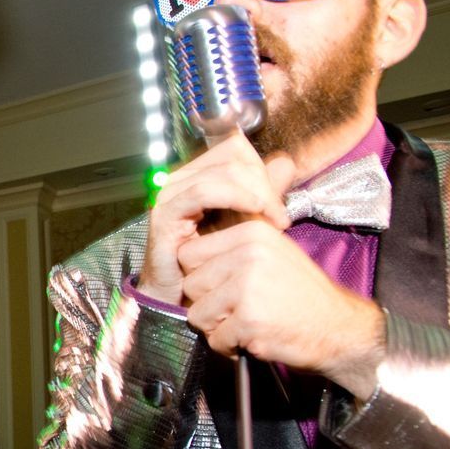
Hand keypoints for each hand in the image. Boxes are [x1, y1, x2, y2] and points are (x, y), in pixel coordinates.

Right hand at [137, 132, 293, 304]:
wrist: (184, 300)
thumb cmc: (212, 264)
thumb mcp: (246, 222)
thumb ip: (264, 192)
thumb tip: (285, 163)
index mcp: (196, 177)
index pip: (235, 148)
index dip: (262, 168)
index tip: (279, 204)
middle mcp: (179, 180)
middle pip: (232, 155)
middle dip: (264, 182)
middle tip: (280, 216)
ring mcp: (168, 195)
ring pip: (224, 170)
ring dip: (258, 192)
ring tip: (274, 220)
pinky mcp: (164, 214)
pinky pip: (204, 191)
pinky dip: (236, 196)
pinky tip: (255, 212)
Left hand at [176, 219, 385, 396]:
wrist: (342, 329)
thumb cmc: (302, 296)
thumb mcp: (272, 254)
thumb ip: (231, 251)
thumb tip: (184, 257)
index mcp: (250, 233)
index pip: (188, 254)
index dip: (200, 277)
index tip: (222, 288)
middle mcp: (248, 254)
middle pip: (190, 285)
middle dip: (207, 304)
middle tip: (238, 310)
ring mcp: (248, 286)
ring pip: (196, 314)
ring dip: (216, 327)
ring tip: (247, 324)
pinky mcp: (250, 319)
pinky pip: (214, 339)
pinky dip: (229, 347)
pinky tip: (254, 339)